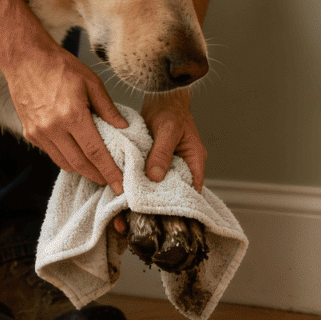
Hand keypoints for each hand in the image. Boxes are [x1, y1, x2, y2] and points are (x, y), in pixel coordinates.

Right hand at [5, 39, 127, 192]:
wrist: (24, 59)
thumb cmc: (60, 66)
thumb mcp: (91, 82)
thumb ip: (108, 108)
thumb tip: (124, 127)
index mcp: (72, 115)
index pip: (95, 152)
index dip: (110, 171)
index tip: (121, 185)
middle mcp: (53, 128)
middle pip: (80, 164)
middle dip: (98, 176)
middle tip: (112, 182)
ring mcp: (39, 133)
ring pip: (64, 163)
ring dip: (82, 171)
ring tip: (97, 171)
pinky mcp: (30, 133)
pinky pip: (52, 154)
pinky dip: (67, 159)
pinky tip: (78, 156)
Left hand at [109, 88, 206, 237]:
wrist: (161, 99)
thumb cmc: (170, 110)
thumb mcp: (168, 129)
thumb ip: (162, 152)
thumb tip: (155, 176)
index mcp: (194, 162)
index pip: (192, 192)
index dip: (181, 206)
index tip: (164, 217)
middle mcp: (183, 168)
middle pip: (174, 194)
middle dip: (159, 207)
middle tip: (140, 220)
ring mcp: (169, 168)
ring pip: (160, 189)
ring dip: (147, 197)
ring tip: (129, 214)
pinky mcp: (155, 165)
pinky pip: (149, 179)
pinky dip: (139, 186)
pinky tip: (126, 195)